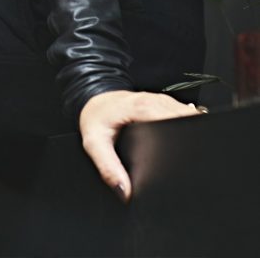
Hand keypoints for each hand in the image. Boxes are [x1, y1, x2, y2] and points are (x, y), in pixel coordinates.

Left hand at [79, 90, 203, 201]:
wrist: (94, 103)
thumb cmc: (95, 119)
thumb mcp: (94, 144)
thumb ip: (108, 168)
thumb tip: (125, 192)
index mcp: (140, 107)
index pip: (172, 117)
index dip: (185, 133)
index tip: (191, 151)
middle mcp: (153, 100)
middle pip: (185, 116)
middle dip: (194, 134)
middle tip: (196, 156)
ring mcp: (160, 100)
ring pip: (188, 113)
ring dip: (195, 128)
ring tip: (197, 149)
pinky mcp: (163, 104)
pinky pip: (183, 112)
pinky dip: (190, 123)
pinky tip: (192, 137)